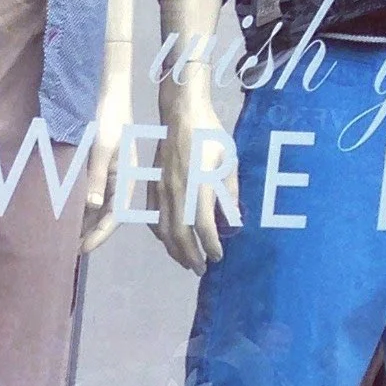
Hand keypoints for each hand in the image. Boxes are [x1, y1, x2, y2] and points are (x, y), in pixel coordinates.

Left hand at [79, 71, 127, 254]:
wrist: (105, 89)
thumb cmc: (108, 115)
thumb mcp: (101, 146)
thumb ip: (96, 175)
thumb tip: (91, 205)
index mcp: (125, 177)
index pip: (115, 215)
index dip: (99, 235)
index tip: (82, 250)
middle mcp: (117, 179)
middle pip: (103, 215)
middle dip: (87, 233)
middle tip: (66, 251)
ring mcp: (105, 173)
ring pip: (93, 206)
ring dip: (80, 222)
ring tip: (61, 239)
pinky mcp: (93, 166)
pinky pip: (85, 192)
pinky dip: (75, 206)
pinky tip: (61, 216)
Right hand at [156, 64, 235, 273]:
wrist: (181, 116)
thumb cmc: (210, 135)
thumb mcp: (228, 160)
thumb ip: (229, 190)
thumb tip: (232, 217)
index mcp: (199, 187)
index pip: (203, 227)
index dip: (211, 245)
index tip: (218, 256)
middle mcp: (178, 194)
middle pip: (181, 235)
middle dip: (191, 256)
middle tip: (200, 270)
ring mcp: (162, 192)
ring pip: (165, 231)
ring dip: (175, 250)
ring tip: (185, 261)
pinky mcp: (153, 188)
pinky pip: (154, 218)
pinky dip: (161, 235)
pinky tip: (167, 241)